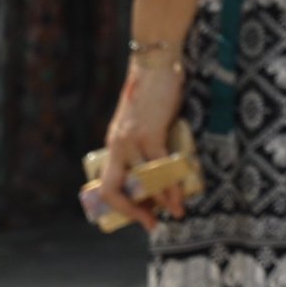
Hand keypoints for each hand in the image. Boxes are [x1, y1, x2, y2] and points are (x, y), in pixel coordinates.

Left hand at [94, 57, 186, 230]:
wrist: (157, 63)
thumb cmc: (154, 91)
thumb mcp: (141, 122)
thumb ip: (143, 142)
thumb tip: (158, 169)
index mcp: (113, 145)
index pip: (106, 185)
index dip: (120, 206)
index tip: (140, 215)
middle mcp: (117, 146)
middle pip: (113, 190)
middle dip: (132, 212)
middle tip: (151, 223)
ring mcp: (132, 141)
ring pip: (141, 182)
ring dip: (160, 202)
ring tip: (175, 213)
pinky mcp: (150, 133)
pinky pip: (160, 168)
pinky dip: (170, 186)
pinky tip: (178, 197)